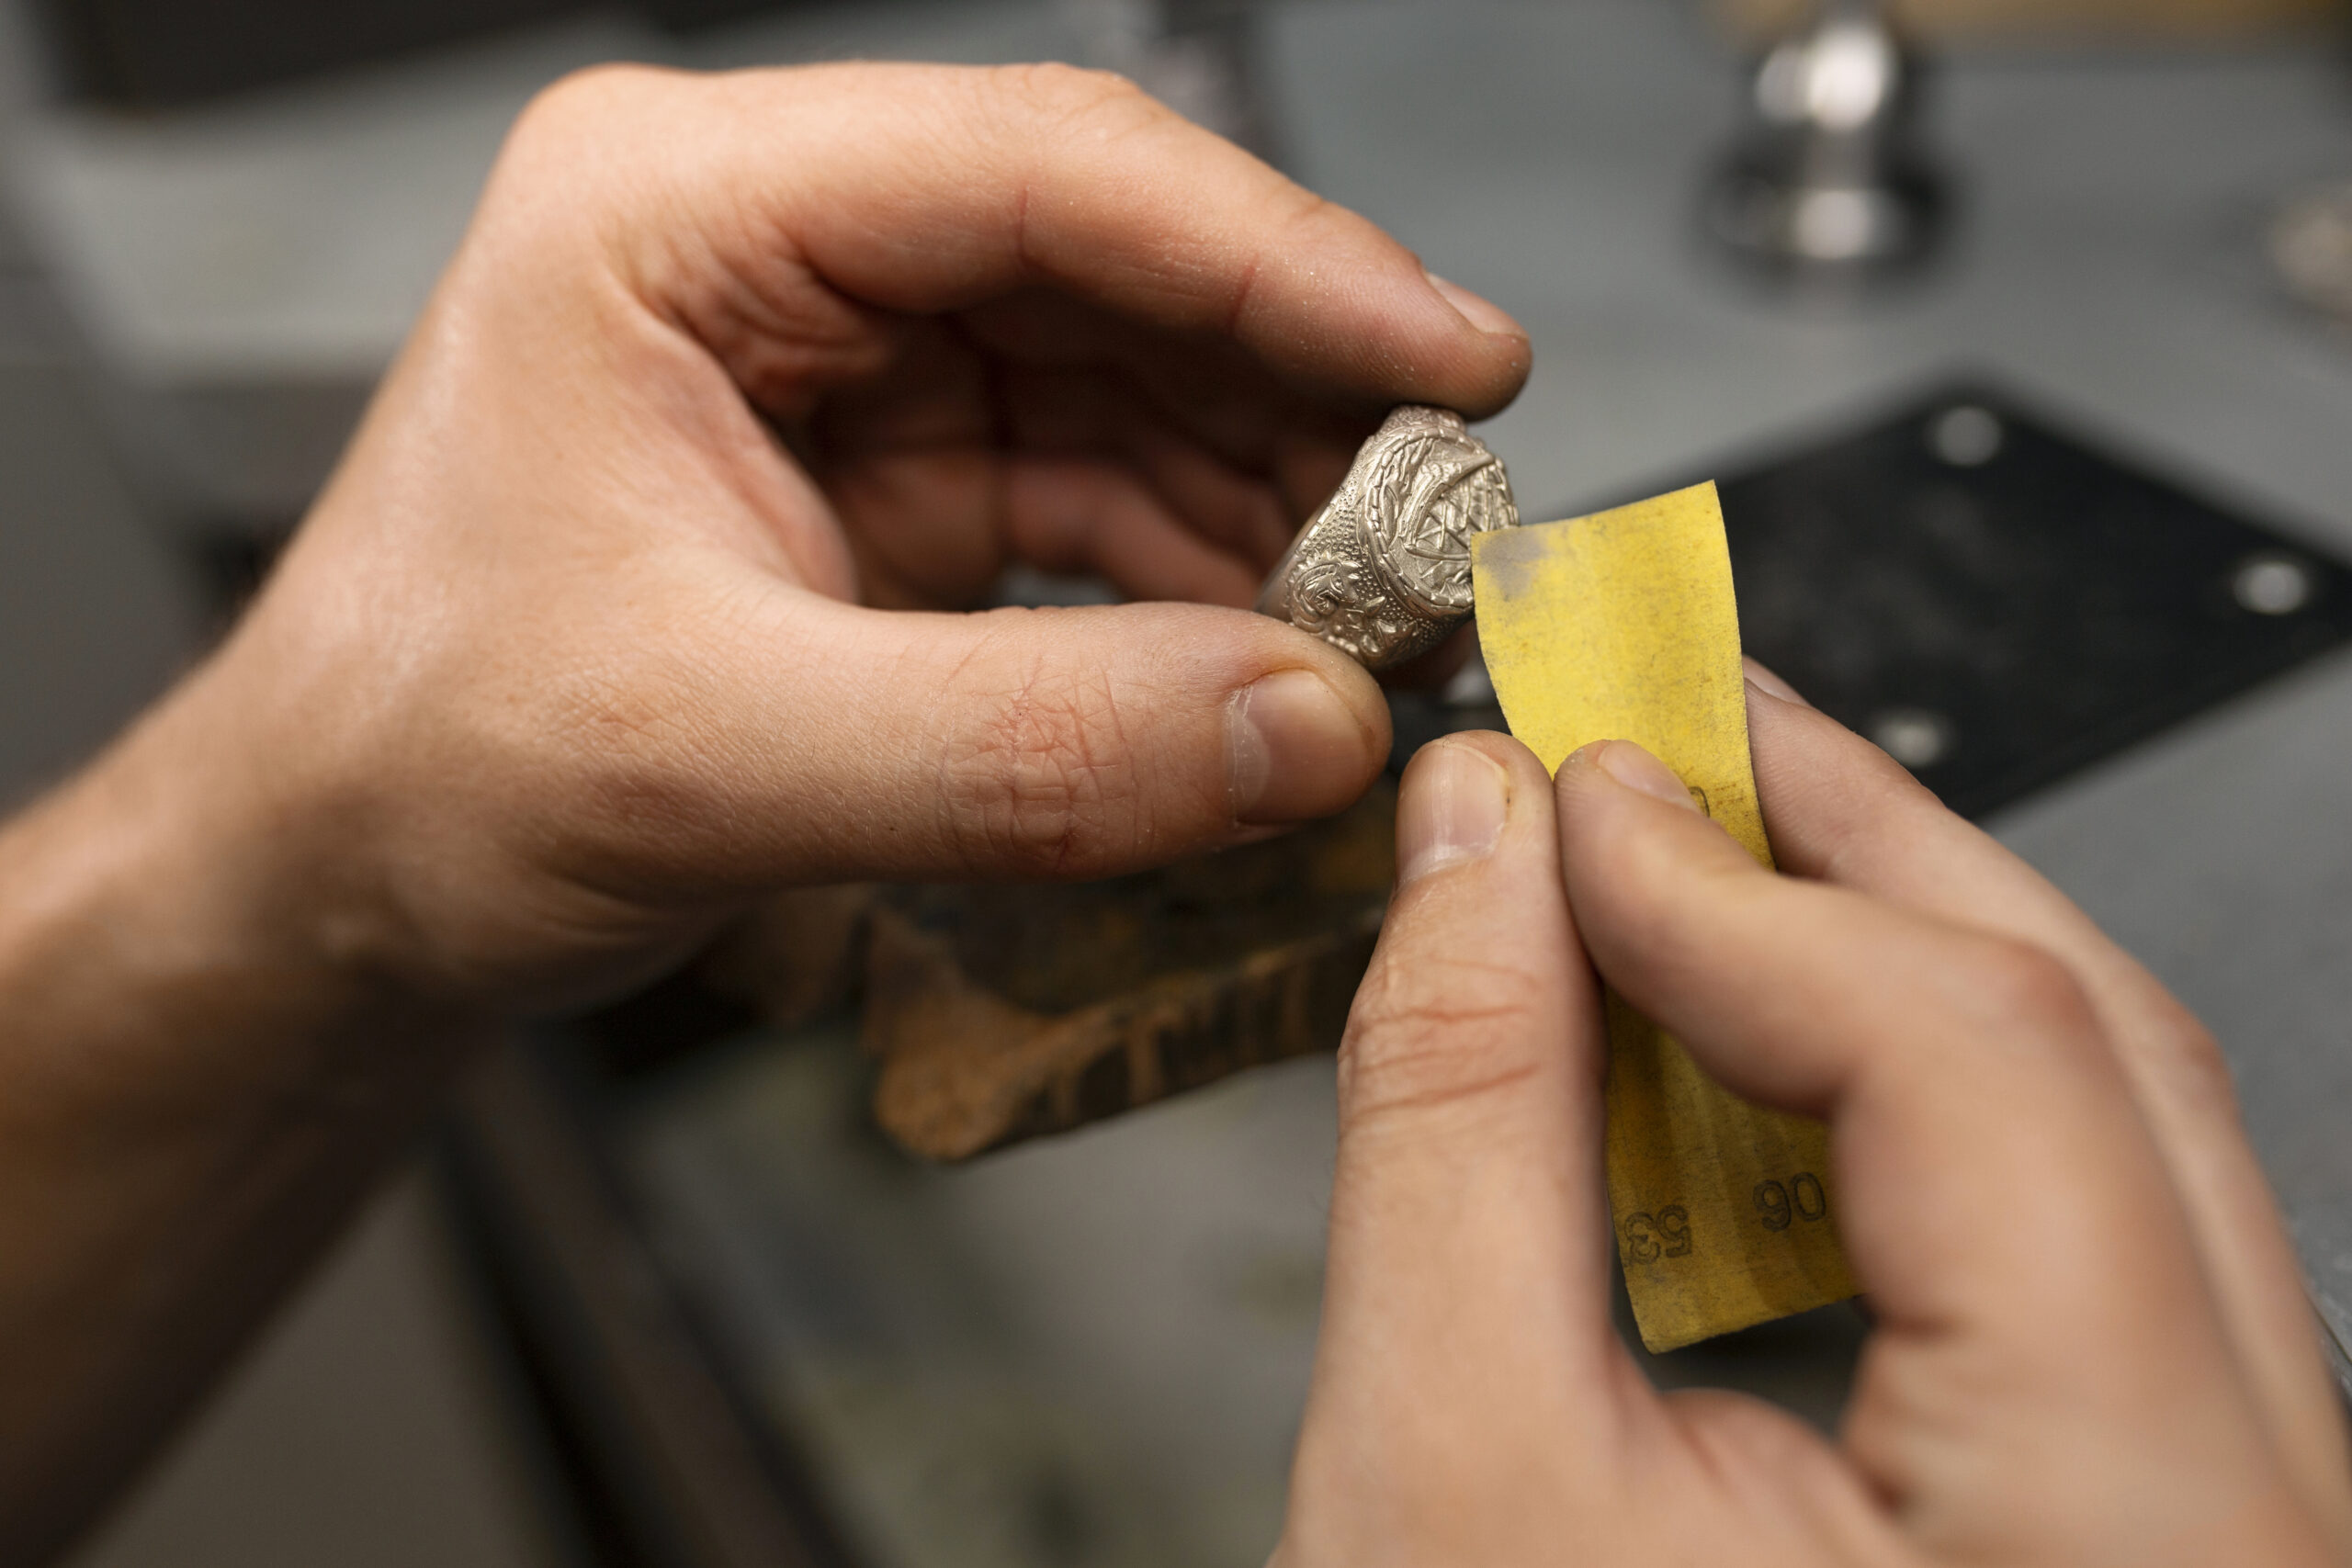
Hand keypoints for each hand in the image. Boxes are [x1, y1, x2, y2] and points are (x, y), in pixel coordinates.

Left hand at [0, 62, 1528, 1554]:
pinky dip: (1201, 572)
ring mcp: (842, 364)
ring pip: (1127, 376)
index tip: (1450, 357)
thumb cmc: (419, 771)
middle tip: (1449, 520)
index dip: (1272, 261)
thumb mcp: (713, 760)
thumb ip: (1027, 750)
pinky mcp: (889, 477)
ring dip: (1269, 492)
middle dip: (1296, 393)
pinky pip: (1096, 489)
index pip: (1037, 170)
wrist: (337, 883)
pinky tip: (1277, 651)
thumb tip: (1309, 726)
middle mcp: (774, 252)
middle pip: (1112, 261)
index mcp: (676, 213)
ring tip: (1386, 612)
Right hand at [1277, 675, 2351, 1565]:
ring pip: (2091, 1126)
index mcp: (2150, 1538)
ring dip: (1860, 967)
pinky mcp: (2159, 1518)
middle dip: (1834, 852)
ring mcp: (2234, 1521)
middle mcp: (2264, 1523)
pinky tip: (1729, 1063)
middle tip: (1645, 729)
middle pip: (2083, 1044)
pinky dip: (1881, 1111)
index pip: (1978, 1057)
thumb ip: (1462, 1116)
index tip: (1558, 774)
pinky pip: (2060, 1237)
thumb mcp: (1449, 1475)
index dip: (1736, 876)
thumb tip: (1479, 841)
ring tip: (1669, 869)